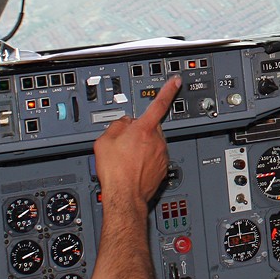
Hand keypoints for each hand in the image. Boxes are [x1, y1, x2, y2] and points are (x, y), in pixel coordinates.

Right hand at [93, 76, 180, 204]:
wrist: (124, 197)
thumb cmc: (114, 172)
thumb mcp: (104, 141)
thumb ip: (116, 125)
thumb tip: (124, 123)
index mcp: (143, 130)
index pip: (158, 104)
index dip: (168, 90)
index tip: (176, 81)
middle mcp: (156, 140)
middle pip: (151, 127)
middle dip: (140, 130)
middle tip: (125, 143)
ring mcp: (161, 154)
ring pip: (153, 143)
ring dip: (143, 147)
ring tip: (127, 159)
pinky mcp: (163, 168)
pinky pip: (155, 157)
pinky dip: (146, 160)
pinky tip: (134, 167)